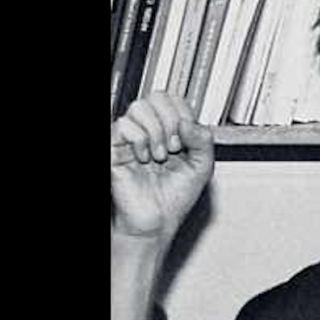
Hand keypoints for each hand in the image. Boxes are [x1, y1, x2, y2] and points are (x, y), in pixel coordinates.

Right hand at [111, 93, 214, 240]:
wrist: (157, 221)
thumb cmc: (175, 198)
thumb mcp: (202, 166)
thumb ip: (204, 140)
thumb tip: (188, 122)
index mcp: (171, 131)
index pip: (174, 100)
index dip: (184, 115)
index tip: (187, 139)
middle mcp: (150, 131)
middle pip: (157, 97)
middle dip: (172, 122)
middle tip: (175, 148)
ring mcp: (131, 138)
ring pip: (140, 107)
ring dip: (156, 132)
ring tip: (160, 155)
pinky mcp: (115, 148)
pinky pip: (124, 125)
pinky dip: (140, 141)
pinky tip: (144, 159)